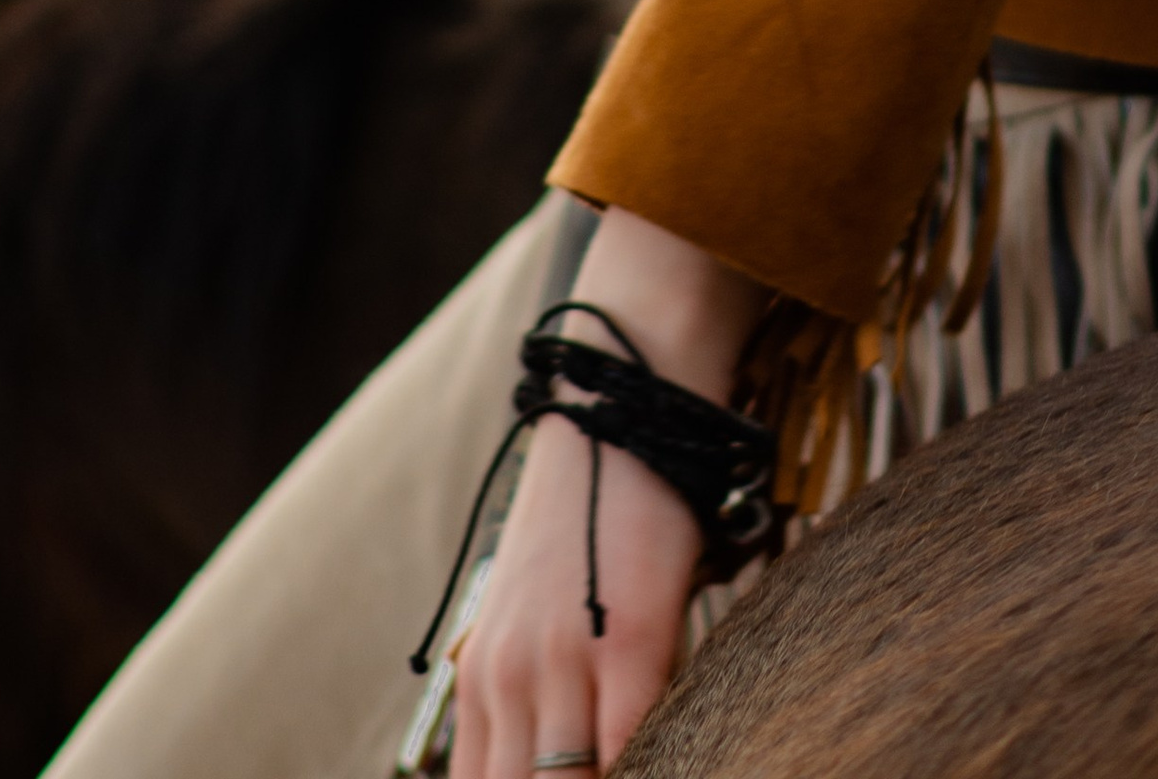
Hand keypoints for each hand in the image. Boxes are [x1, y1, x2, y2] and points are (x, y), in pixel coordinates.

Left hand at [451, 208, 757, 778]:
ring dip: (604, 777)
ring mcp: (564, 663)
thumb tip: (560, 762)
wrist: (618, 416)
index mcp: (479, 683)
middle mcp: (506, 682)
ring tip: (647, 759)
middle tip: (597, 771)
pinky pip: (634, 744)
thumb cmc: (588, 521)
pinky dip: (656, 758)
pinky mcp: (631, 641)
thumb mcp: (530, 614)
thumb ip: (531, 698)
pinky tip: (678, 752)